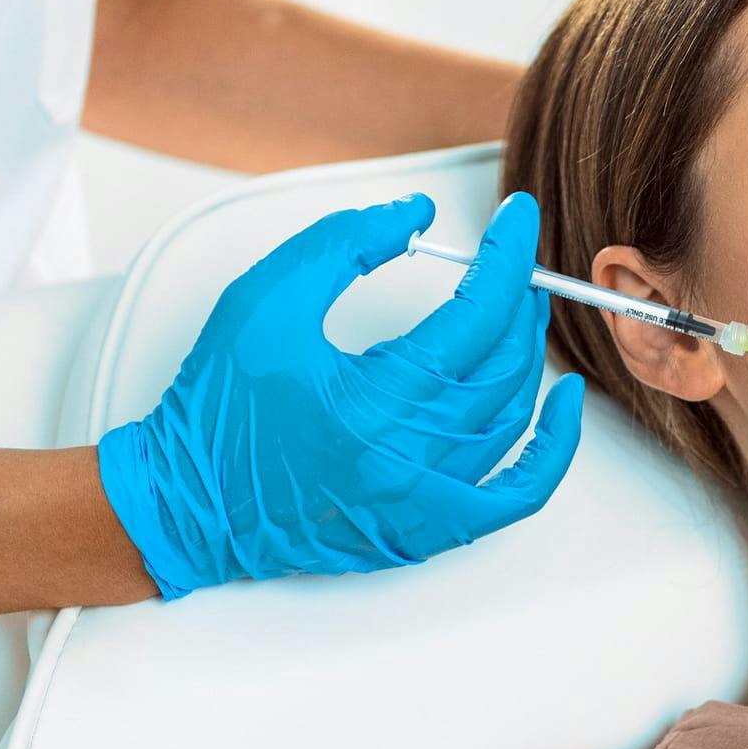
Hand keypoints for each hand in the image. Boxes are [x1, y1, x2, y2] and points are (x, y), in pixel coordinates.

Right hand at [96, 191, 583, 598]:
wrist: (186, 503)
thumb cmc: (214, 408)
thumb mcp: (264, 300)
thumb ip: (344, 243)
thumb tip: (417, 217)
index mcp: (372, 402)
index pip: (475, 315)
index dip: (505, 257)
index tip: (515, 220)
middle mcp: (407, 459)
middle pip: (503, 364)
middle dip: (518, 300)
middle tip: (512, 261)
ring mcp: (421, 503)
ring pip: (511, 416)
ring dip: (525, 356)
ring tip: (517, 313)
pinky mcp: (424, 531)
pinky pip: (514, 496)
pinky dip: (549, 451)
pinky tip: (562, 406)